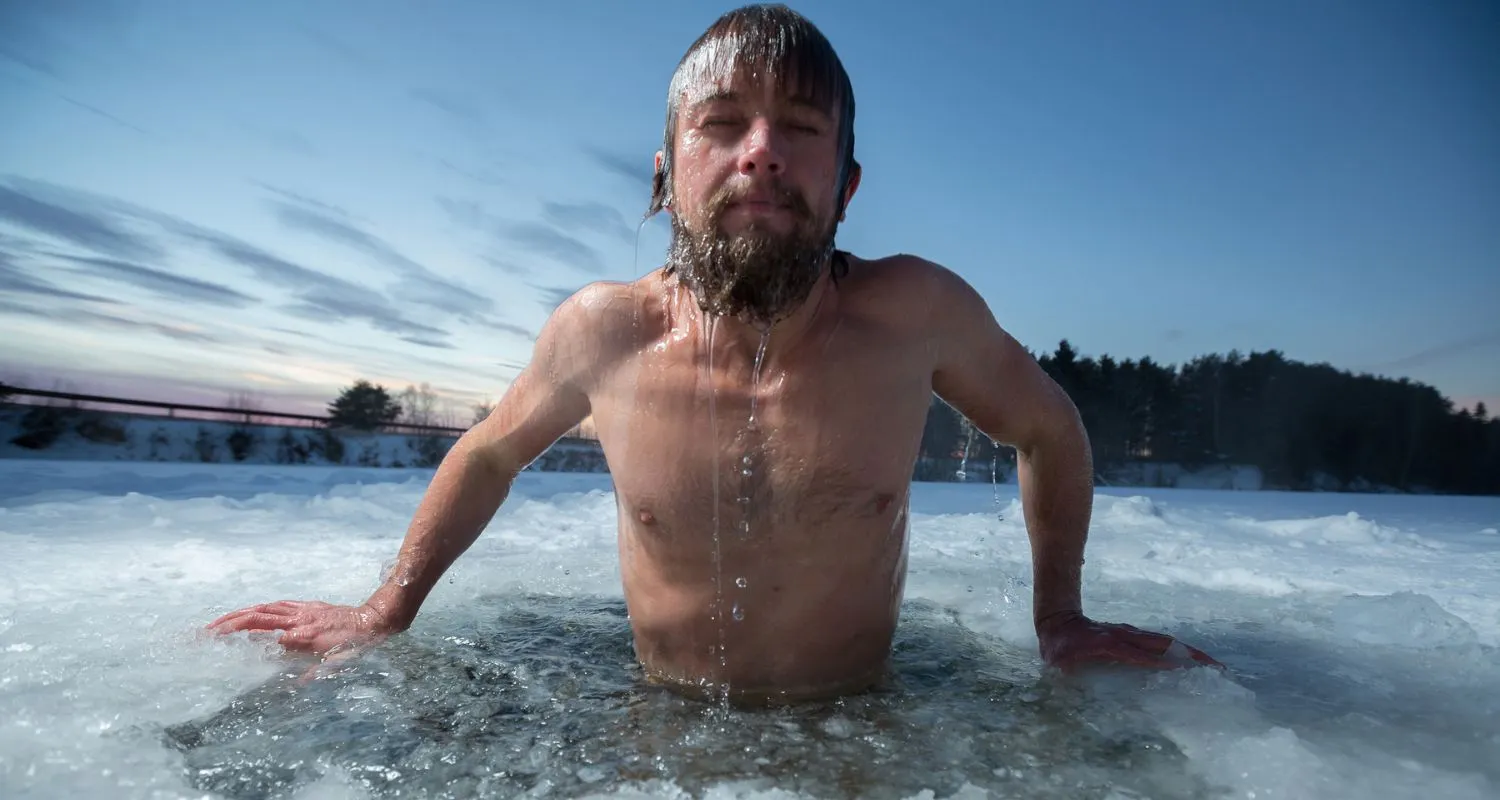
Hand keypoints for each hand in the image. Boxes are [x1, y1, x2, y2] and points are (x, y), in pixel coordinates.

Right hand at [205, 600, 395, 657]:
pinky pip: (278, 605)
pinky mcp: (307, 606)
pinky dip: (260, 609)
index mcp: (300, 635)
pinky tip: (250, 613)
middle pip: (255, 618)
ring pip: (263, 609)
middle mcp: (297, 620)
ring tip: (218, 623)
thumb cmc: (356, 645)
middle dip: (228, 624)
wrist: (374, 620)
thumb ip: (312, 671)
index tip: (215, 642)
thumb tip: (291, 678)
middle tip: (204, 632)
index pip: (262, 636)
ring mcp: (301, 611)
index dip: (238, 637)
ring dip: (239, 614)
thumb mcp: (335, 663)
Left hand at [1036, 611, 1221, 672]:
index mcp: (1107, 642)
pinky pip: (1160, 643)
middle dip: (1189, 654)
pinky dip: (1179, 651)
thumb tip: (1070, 676)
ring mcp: (1131, 633)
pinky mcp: (1134, 636)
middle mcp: (1124, 635)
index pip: (1135, 653)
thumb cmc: (1057, 646)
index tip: (1179, 671)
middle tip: (1216, 668)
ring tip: (1213, 666)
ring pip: (1166, 641)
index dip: (1155, 661)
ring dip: (1190, 652)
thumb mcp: (1056, 659)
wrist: (1058, 620)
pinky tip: (1193, 663)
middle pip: (1163, 642)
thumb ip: (1064, 666)